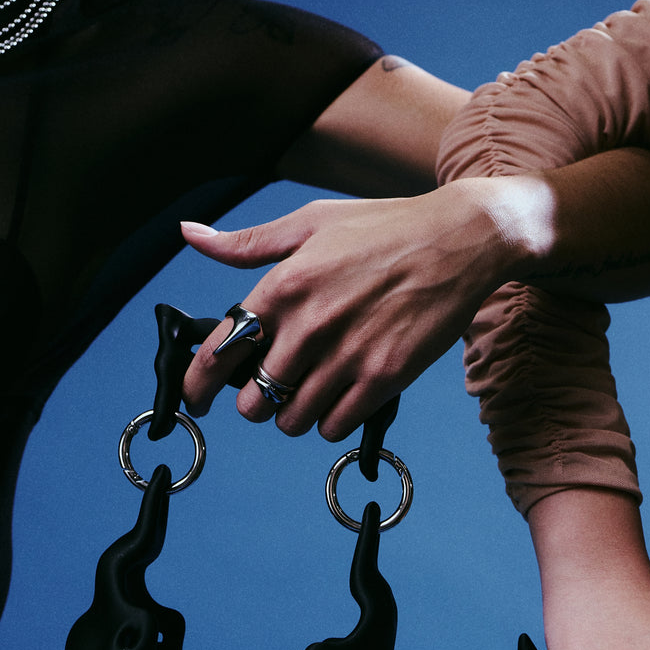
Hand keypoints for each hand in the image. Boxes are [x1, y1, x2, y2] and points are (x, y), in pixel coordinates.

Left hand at [179, 181, 520, 440]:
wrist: (459, 240)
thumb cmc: (385, 228)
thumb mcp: (310, 222)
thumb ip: (247, 243)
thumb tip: (190, 236)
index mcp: (284, 285)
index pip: (221, 352)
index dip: (199, 384)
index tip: (197, 397)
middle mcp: (311, 325)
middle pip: (255, 401)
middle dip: (257, 402)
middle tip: (272, 391)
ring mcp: (348, 355)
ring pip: (294, 421)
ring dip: (295, 416)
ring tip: (309, 394)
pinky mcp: (384, 377)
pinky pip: (335, 427)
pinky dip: (331, 422)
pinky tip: (339, 400)